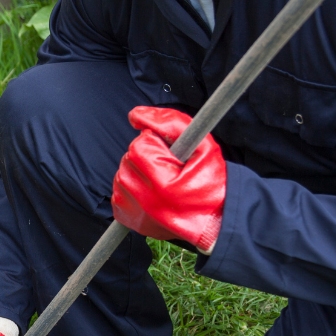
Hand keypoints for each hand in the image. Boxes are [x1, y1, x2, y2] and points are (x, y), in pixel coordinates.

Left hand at [111, 106, 225, 252]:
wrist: (217, 219)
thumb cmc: (213, 182)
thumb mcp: (203, 145)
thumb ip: (171, 122)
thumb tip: (135, 114)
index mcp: (163, 185)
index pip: (139, 146)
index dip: (156, 144)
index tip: (172, 155)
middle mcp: (146, 203)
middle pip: (128, 159)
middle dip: (146, 157)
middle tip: (169, 168)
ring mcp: (136, 214)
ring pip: (121, 174)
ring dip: (138, 171)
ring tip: (162, 179)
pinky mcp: (129, 220)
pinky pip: (118, 192)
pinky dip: (132, 187)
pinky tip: (151, 191)